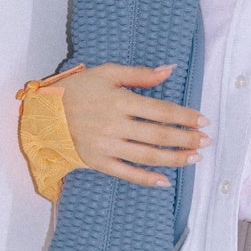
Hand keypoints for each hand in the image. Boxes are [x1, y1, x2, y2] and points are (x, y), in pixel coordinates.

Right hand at [62, 62, 209, 189]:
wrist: (44, 113)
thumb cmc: (78, 89)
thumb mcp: (107, 72)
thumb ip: (140, 74)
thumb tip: (170, 70)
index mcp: (120, 101)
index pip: (161, 111)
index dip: (185, 116)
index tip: (203, 121)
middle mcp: (115, 125)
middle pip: (159, 135)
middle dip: (186, 139)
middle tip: (206, 141)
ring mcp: (107, 146)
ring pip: (147, 156)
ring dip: (174, 158)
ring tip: (194, 158)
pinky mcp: (98, 162)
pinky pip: (126, 173)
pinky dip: (146, 179)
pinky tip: (165, 180)